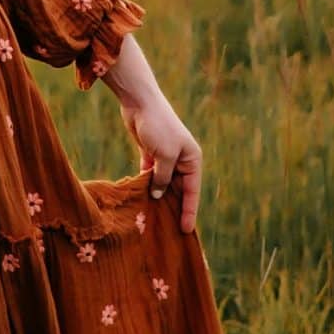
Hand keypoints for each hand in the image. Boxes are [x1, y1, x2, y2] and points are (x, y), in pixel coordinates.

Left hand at [116, 88, 202, 232]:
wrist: (140, 102)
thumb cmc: (158, 127)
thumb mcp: (165, 156)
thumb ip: (163, 178)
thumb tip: (158, 195)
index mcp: (192, 160)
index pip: (192, 191)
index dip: (189, 211)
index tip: (186, 230)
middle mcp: (181, 160)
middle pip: (178, 189)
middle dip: (174, 207)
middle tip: (169, 230)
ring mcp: (165, 157)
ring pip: (163, 183)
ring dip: (159, 197)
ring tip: (154, 219)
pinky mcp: (150, 153)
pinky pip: (150, 175)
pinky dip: (147, 185)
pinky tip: (141, 200)